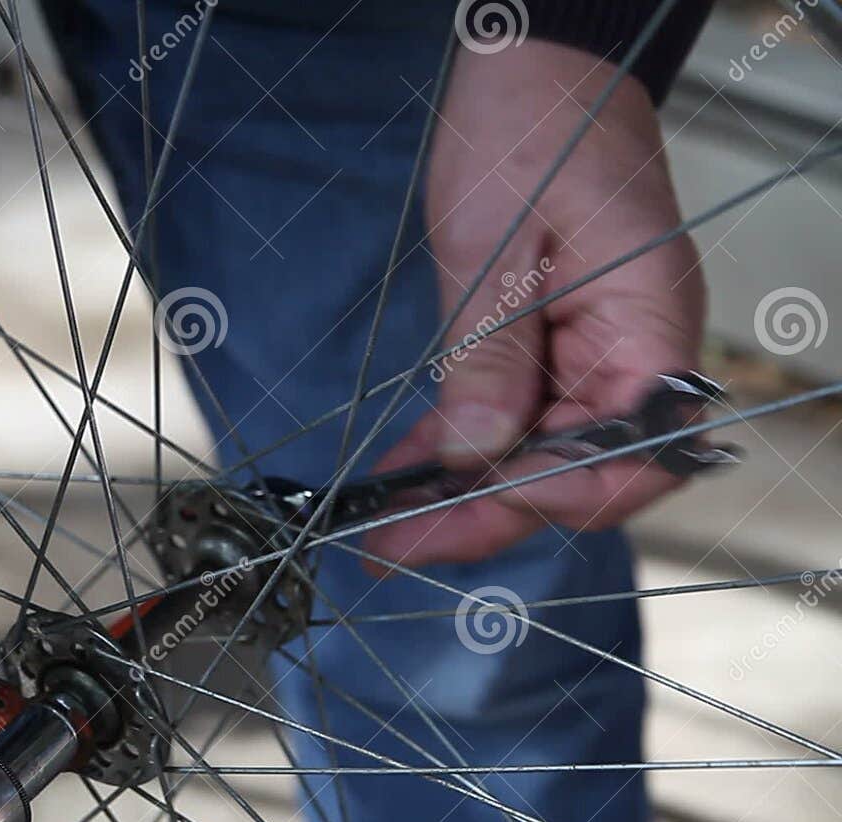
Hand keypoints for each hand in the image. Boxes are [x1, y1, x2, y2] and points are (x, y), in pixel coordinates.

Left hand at [364, 41, 704, 567]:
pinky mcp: (556, 345)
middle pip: (575, 477)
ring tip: (383, 521)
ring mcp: (598, 354)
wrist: (534, 66)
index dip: (533, 503)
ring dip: (462, 491)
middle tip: (388, 544)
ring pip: (538, 457)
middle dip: (481, 515)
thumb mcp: (492, 248)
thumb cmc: (530, 128)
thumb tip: (474, 456)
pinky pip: (517, 417)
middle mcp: (635, 356)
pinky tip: (407, 470)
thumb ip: (490, 359)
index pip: (620, 464)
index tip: (441, 517)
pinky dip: (462, 446)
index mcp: (649, 332)